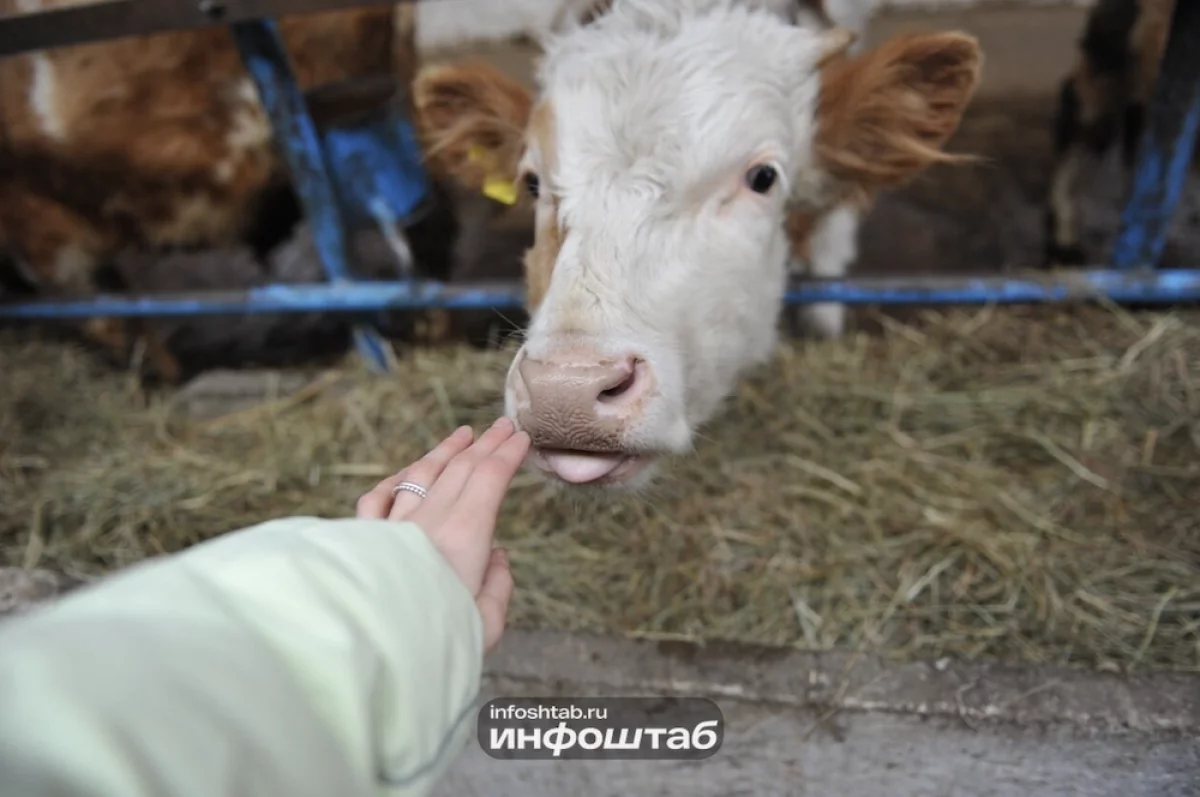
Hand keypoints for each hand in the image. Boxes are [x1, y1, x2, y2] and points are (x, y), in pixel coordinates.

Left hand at [356, 417, 530, 652]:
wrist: (367, 650)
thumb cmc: (433, 642)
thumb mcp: (487, 625)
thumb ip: (498, 588)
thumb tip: (498, 557)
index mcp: (465, 536)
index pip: (491, 478)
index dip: (508, 454)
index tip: (521, 437)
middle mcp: (429, 520)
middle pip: (461, 468)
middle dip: (485, 444)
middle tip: (502, 425)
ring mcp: (393, 525)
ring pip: (421, 474)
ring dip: (445, 451)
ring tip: (461, 434)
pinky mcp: (364, 539)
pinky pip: (379, 498)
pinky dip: (395, 480)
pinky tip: (403, 474)